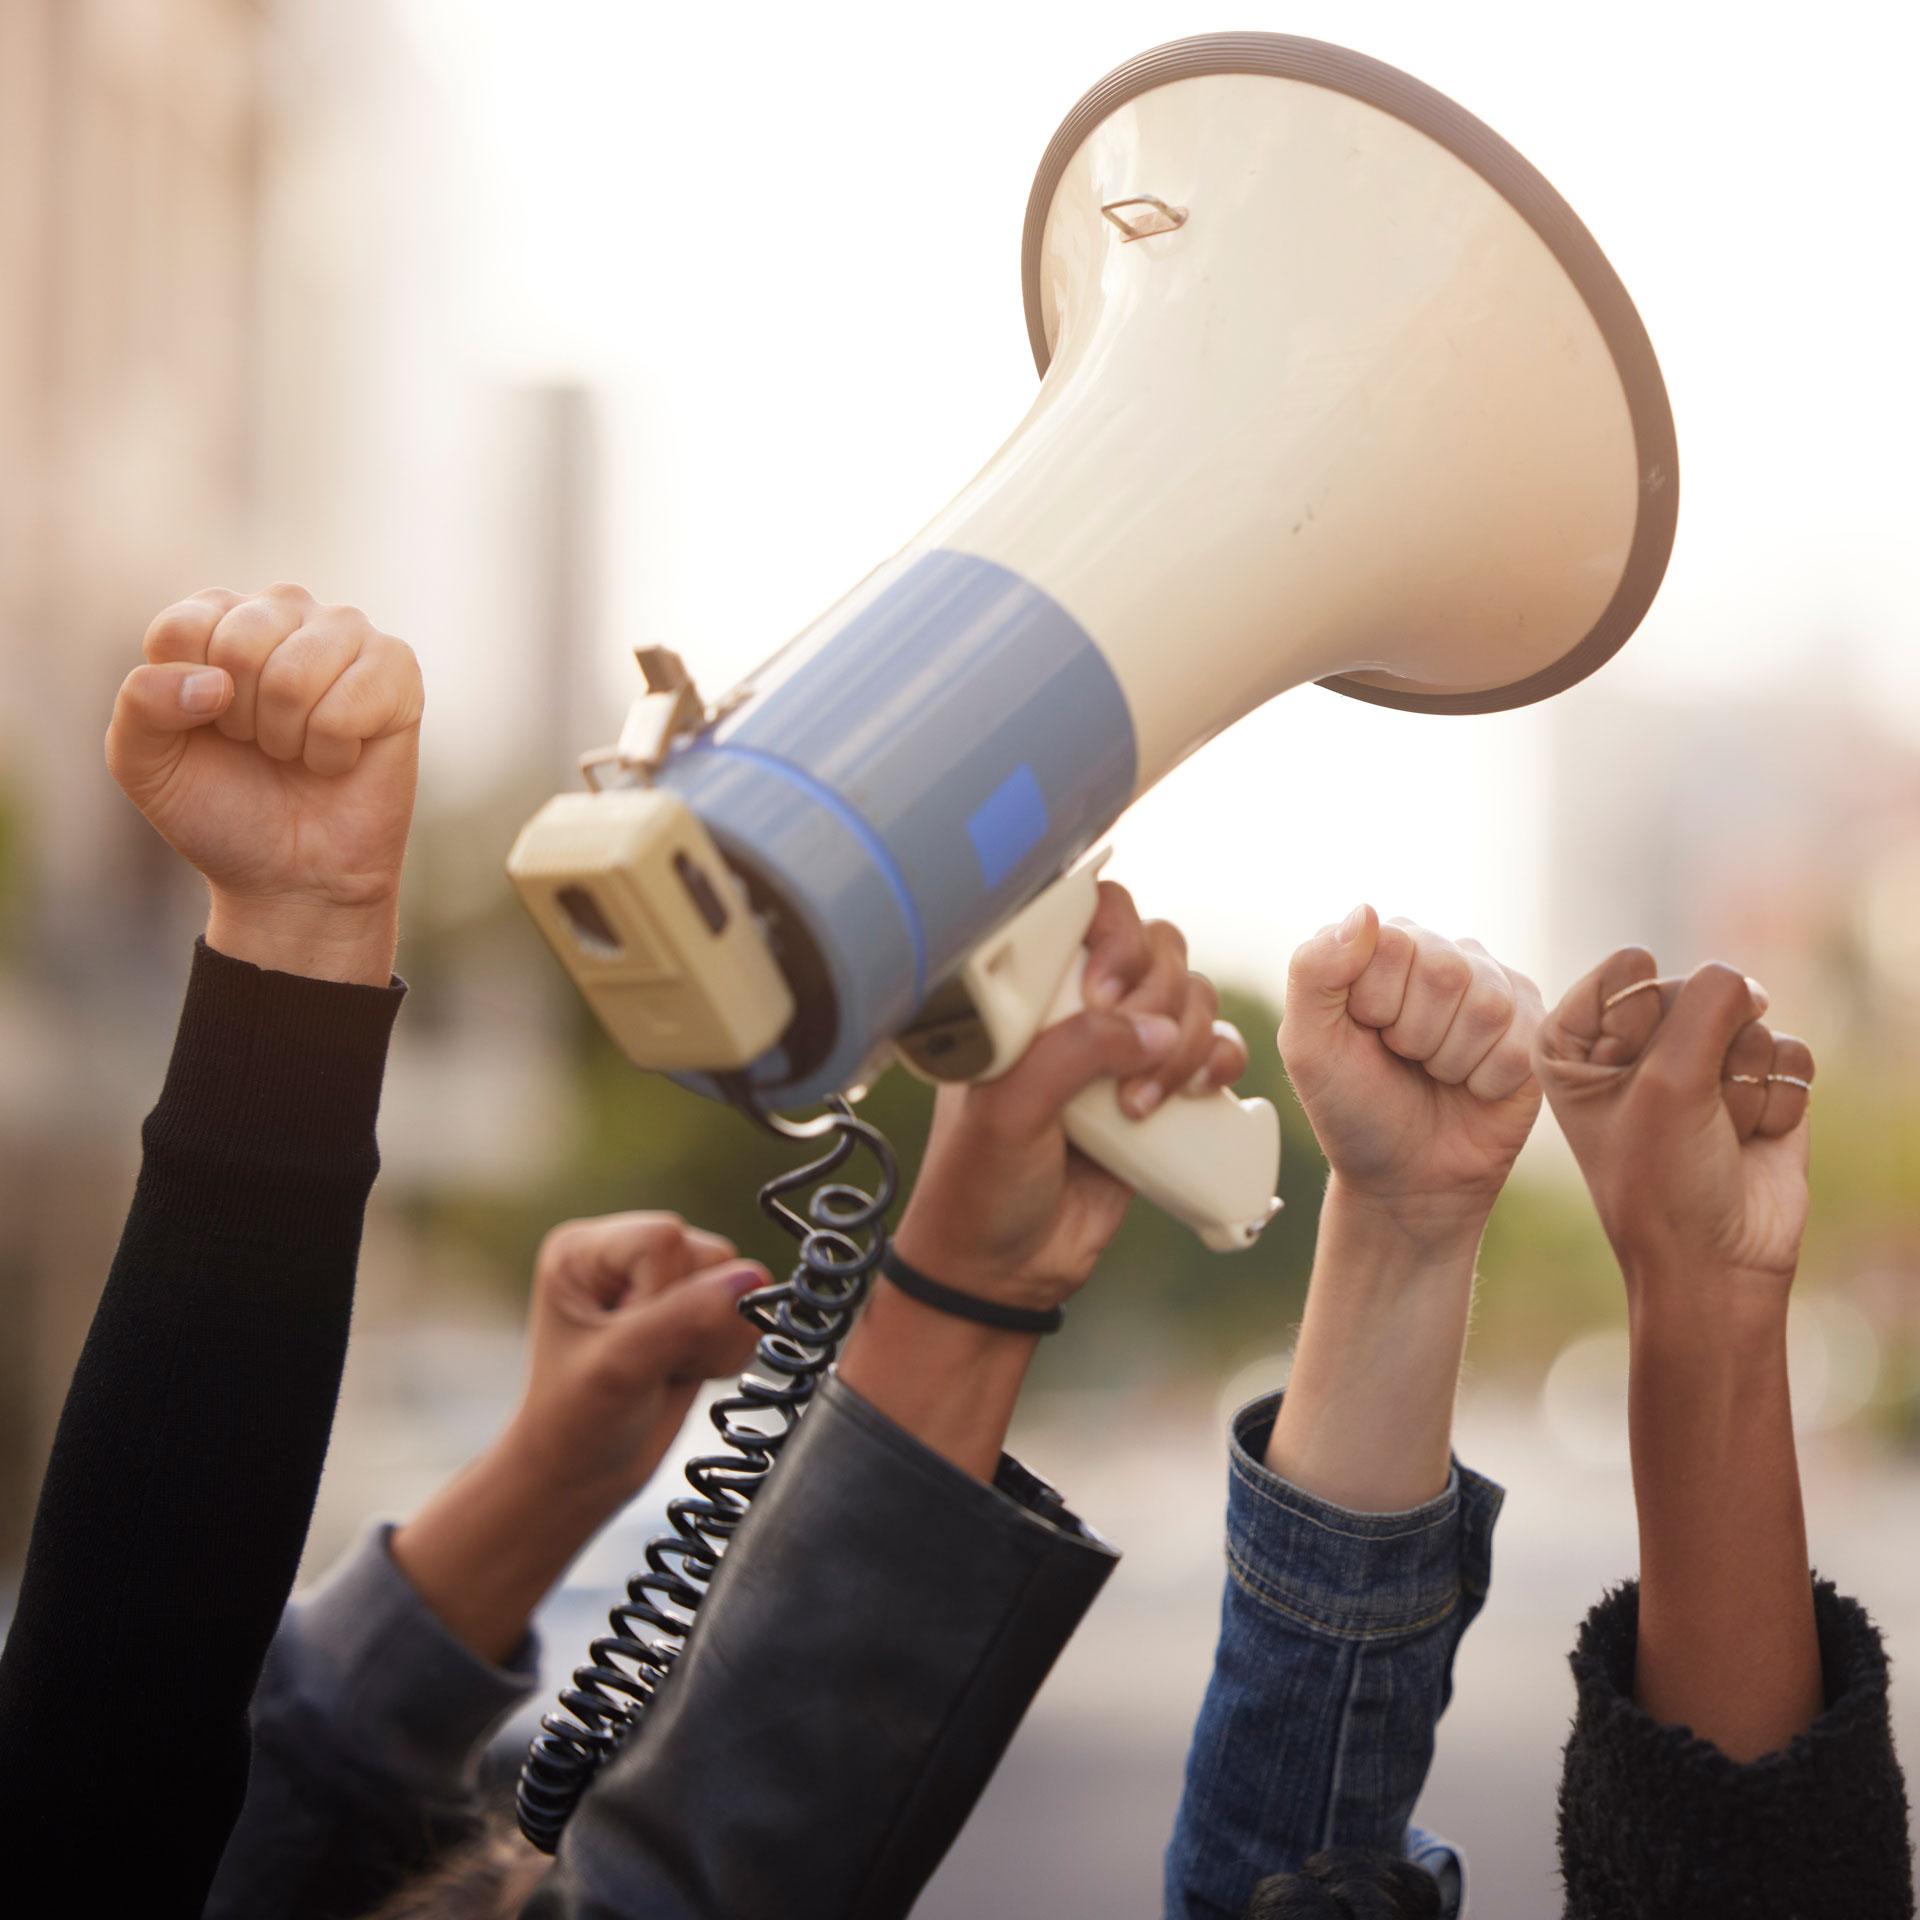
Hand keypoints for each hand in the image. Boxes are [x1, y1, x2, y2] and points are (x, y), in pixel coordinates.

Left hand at [105, 584, 424, 982]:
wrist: (294, 876)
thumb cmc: (223, 810)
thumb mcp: (144, 763)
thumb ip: (141, 704)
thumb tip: (217, 682)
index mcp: (218, 619)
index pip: (185, 628)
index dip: (187, 699)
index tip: (210, 732)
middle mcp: (284, 612)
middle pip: (239, 643)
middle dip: (243, 720)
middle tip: (261, 747)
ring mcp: (346, 635)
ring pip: (296, 671)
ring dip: (290, 736)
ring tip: (300, 751)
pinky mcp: (397, 669)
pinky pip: (352, 699)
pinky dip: (336, 749)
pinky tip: (340, 758)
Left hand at [501, 1212, 767, 1501]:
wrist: (580, 1475)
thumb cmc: (574, 1425)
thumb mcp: (617, 1371)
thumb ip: (683, 1321)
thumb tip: (753, 1277)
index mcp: (586, 1251)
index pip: (664, 1240)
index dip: (667, 1296)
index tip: (633, 1347)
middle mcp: (626, 1254)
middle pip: (710, 1257)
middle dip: (696, 1321)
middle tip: (653, 1364)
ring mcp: (665, 1281)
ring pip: (739, 1282)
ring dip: (715, 1341)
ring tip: (668, 1370)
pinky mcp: (696, 1308)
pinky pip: (749, 1312)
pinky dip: (728, 1351)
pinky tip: (685, 1371)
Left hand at [892, 881, 1247, 1311]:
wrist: (1003, 1272)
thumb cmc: (980, 1182)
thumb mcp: (1007, 1110)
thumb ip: (1074, 1052)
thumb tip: (1151, 1028)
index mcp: (1028, 990)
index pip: (1088, 911)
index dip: (1114, 934)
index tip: (1105, 991)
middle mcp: (1081, 1006)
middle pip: (1157, 947)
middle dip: (1157, 999)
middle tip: (1125, 1063)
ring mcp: (1124, 1047)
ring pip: (1191, 998)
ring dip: (1182, 1044)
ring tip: (1140, 1108)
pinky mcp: (1162, 1093)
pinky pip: (1216, 1050)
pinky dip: (1217, 1063)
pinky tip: (1193, 1096)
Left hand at [1278, 906, 1543, 1246]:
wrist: (1405, 1177)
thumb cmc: (1352, 1106)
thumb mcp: (1308, 1045)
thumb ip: (1315, 971)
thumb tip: (1364, 911)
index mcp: (1381, 945)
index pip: (1389, 943)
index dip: (1373, 1005)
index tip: (1365, 1034)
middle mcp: (1440, 952)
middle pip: (1444, 970)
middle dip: (1413, 1034)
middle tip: (1403, 1059)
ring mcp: (1494, 985)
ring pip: (1486, 1007)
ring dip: (1450, 1061)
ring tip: (1435, 1073)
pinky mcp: (1534, 1025)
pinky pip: (1518, 1045)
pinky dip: (1485, 1082)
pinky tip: (1471, 1087)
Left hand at [1535, 950, 1813, 1301]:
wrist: (1716, 1262)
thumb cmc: (1663, 1179)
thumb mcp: (1668, 1081)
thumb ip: (1708, 1002)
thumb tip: (1748, 984)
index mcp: (1573, 1038)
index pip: (1631, 971)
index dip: (1647, 1026)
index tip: (1632, 1087)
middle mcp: (1631, 1043)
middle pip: (1695, 988)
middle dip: (1703, 1055)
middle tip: (1684, 1116)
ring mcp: (1696, 1059)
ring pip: (1749, 1019)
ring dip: (1741, 1083)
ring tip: (1715, 1131)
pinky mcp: (1754, 1080)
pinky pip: (1787, 1051)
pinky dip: (1776, 1099)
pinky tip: (1751, 1138)